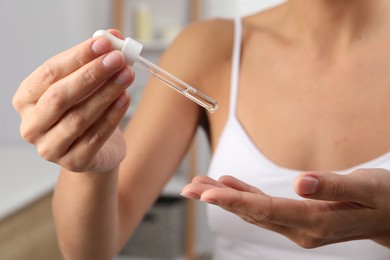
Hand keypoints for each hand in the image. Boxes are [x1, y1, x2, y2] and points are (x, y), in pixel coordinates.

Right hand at [13, 30, 133, 172]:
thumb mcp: (85, 85)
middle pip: (60, 96)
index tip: (104, 43)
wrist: (97, 149)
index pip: (49, 73)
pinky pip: (95, 137)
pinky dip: (112, 116)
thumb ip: (95, 60)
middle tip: (118, 59)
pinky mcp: (74, 162)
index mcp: (27, 99)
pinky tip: (125, 98)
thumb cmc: (85, 110)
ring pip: (79, 118)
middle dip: (92, 75)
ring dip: (106, 93)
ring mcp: (50, 148)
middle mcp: (32, 125)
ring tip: (126, 76)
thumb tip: (114, 37)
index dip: (77, 57)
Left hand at [181, 168, 389, 247]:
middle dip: (218, 200)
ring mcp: (298, 227)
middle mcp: (301, 230)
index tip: (208, 192)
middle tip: (188, 188)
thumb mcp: (366, 187)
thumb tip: (299, 183)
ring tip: (199, 186)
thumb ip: (332, 186)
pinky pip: (265, 209)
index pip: (266, 210)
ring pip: (254, 211)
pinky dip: (245, 196)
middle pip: (252, 212)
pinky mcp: (298, 220)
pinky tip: (229, 184)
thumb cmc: (384, 198)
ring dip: (226, 198)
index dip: (235, 200)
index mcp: (315, 222)